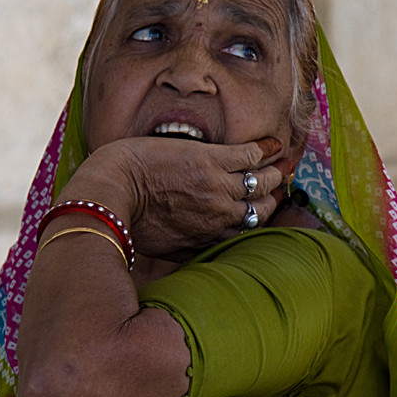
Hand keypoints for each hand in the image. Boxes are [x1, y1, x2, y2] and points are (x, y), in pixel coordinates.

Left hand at [70, 135, 294, 259]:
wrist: (114, 193)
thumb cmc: (132, 222)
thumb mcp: (165, 248)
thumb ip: (191, 249)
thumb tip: (205, 252)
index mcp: (211, 237)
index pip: (249, 229)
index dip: (260, 216)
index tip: (265, 207)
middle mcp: (222, 215)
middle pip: (262, 207)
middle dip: (273, 195)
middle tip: (279, 182)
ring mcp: (220, 187)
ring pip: (261, 180)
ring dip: (274, 171)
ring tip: (282, 163)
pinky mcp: (211, 160)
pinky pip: (249, 155)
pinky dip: (264, 149)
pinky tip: (273, 144)